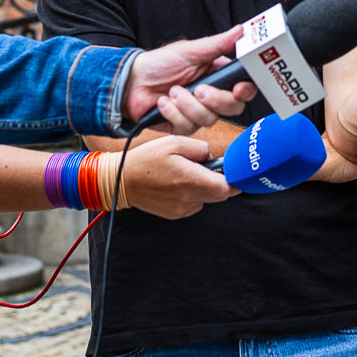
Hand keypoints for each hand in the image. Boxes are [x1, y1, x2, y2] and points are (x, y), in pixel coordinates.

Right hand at [118, 135, 239, 217]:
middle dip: (221, 182)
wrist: (121, 181)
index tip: (234, 171)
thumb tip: (212, 156)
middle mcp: (188, 198)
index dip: (234, 180)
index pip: (226, 188)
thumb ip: (199, 148)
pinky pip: (194, 204)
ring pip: (207, 200)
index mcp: (190, 179)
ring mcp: (182, 208)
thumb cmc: (147, 159)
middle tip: (210, 168)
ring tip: (187, 174)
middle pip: (220, 195)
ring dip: (206, 188)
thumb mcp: (174, 142)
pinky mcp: (175, 214)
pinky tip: (177, 184)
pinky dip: (193, 195)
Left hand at [123, 26, 257, 125]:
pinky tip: (162, 103)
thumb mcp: (190, 51)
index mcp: (218, 76)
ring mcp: (198, 113)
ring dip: (187, 104)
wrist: (132, 82)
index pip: (243, 89)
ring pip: (208, 119)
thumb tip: (240, 31)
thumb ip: (218, 44)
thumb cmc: (159, 64)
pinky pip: (187, 126)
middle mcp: (211, 97)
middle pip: (232, 108)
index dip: (245, 91)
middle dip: (215, 100)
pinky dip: (173, 113)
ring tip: (173, 91)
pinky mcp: (183, 126)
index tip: (238, 89)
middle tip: (199, 89)